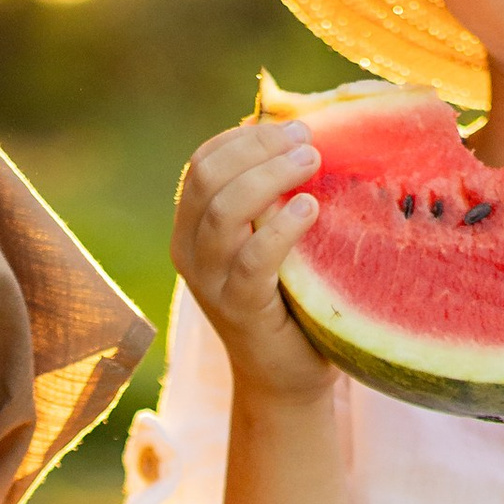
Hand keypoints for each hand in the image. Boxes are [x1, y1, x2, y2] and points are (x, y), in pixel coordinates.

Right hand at [171, 116, 337, 403]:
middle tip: (308, 140)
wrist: (285, 376)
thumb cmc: (288, 299)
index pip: (202, 163)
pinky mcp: (240, 309)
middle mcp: (190, 251)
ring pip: (224, 211)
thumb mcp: (271, 238)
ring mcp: (210, 283)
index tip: (292, 127)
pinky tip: (309, 208)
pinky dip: (281, 227)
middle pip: (209, 178)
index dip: (244, 137)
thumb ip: (272, 196)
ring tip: (313, 162)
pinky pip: (253, 259)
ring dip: (270, 176)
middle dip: (259, 149)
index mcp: (191, 227)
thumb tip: (301, 134)